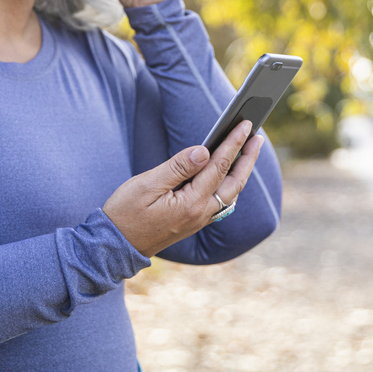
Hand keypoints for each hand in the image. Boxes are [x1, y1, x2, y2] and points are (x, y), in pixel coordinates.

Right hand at [103, 121, 263, 256]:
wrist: (114, 247)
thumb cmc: (125, 213)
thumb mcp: (147, 185)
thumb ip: (177, 167)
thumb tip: (204, 151)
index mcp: (191, 203)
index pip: (218, 166)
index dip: (233, 143)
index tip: (244, 124)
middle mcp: (201, 214)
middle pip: (234, 182)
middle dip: (248, 158)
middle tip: (258, 136)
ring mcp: (198, 220)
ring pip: (230, 193)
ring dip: (241, 171)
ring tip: (248, 151)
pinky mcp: (193, 222)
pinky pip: (221, 202)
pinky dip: (230, 185)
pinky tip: (230, 175)